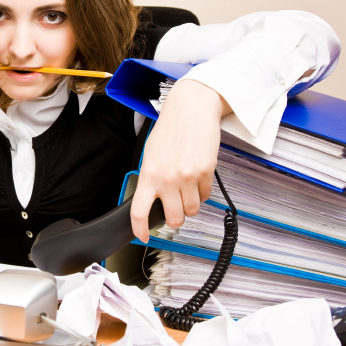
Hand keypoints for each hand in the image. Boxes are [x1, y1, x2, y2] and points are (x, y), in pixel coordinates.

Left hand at [130, 79, 230, 242]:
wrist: (191, 109)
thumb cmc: (171, 130)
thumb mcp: (151, 154)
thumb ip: (151, 178)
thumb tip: (152, 199)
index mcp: (148, 175)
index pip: (139, 211)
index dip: (140, 229)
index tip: (142, 236)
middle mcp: (166, 179)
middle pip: (174, 218)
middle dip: (177, 218)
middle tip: (177, 209)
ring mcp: (187, 177)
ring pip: (192, 210)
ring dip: (191, 204)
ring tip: (188, 187)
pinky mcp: (205, 172)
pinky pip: (205, 195)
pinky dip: (203, 191)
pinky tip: (198, 175)